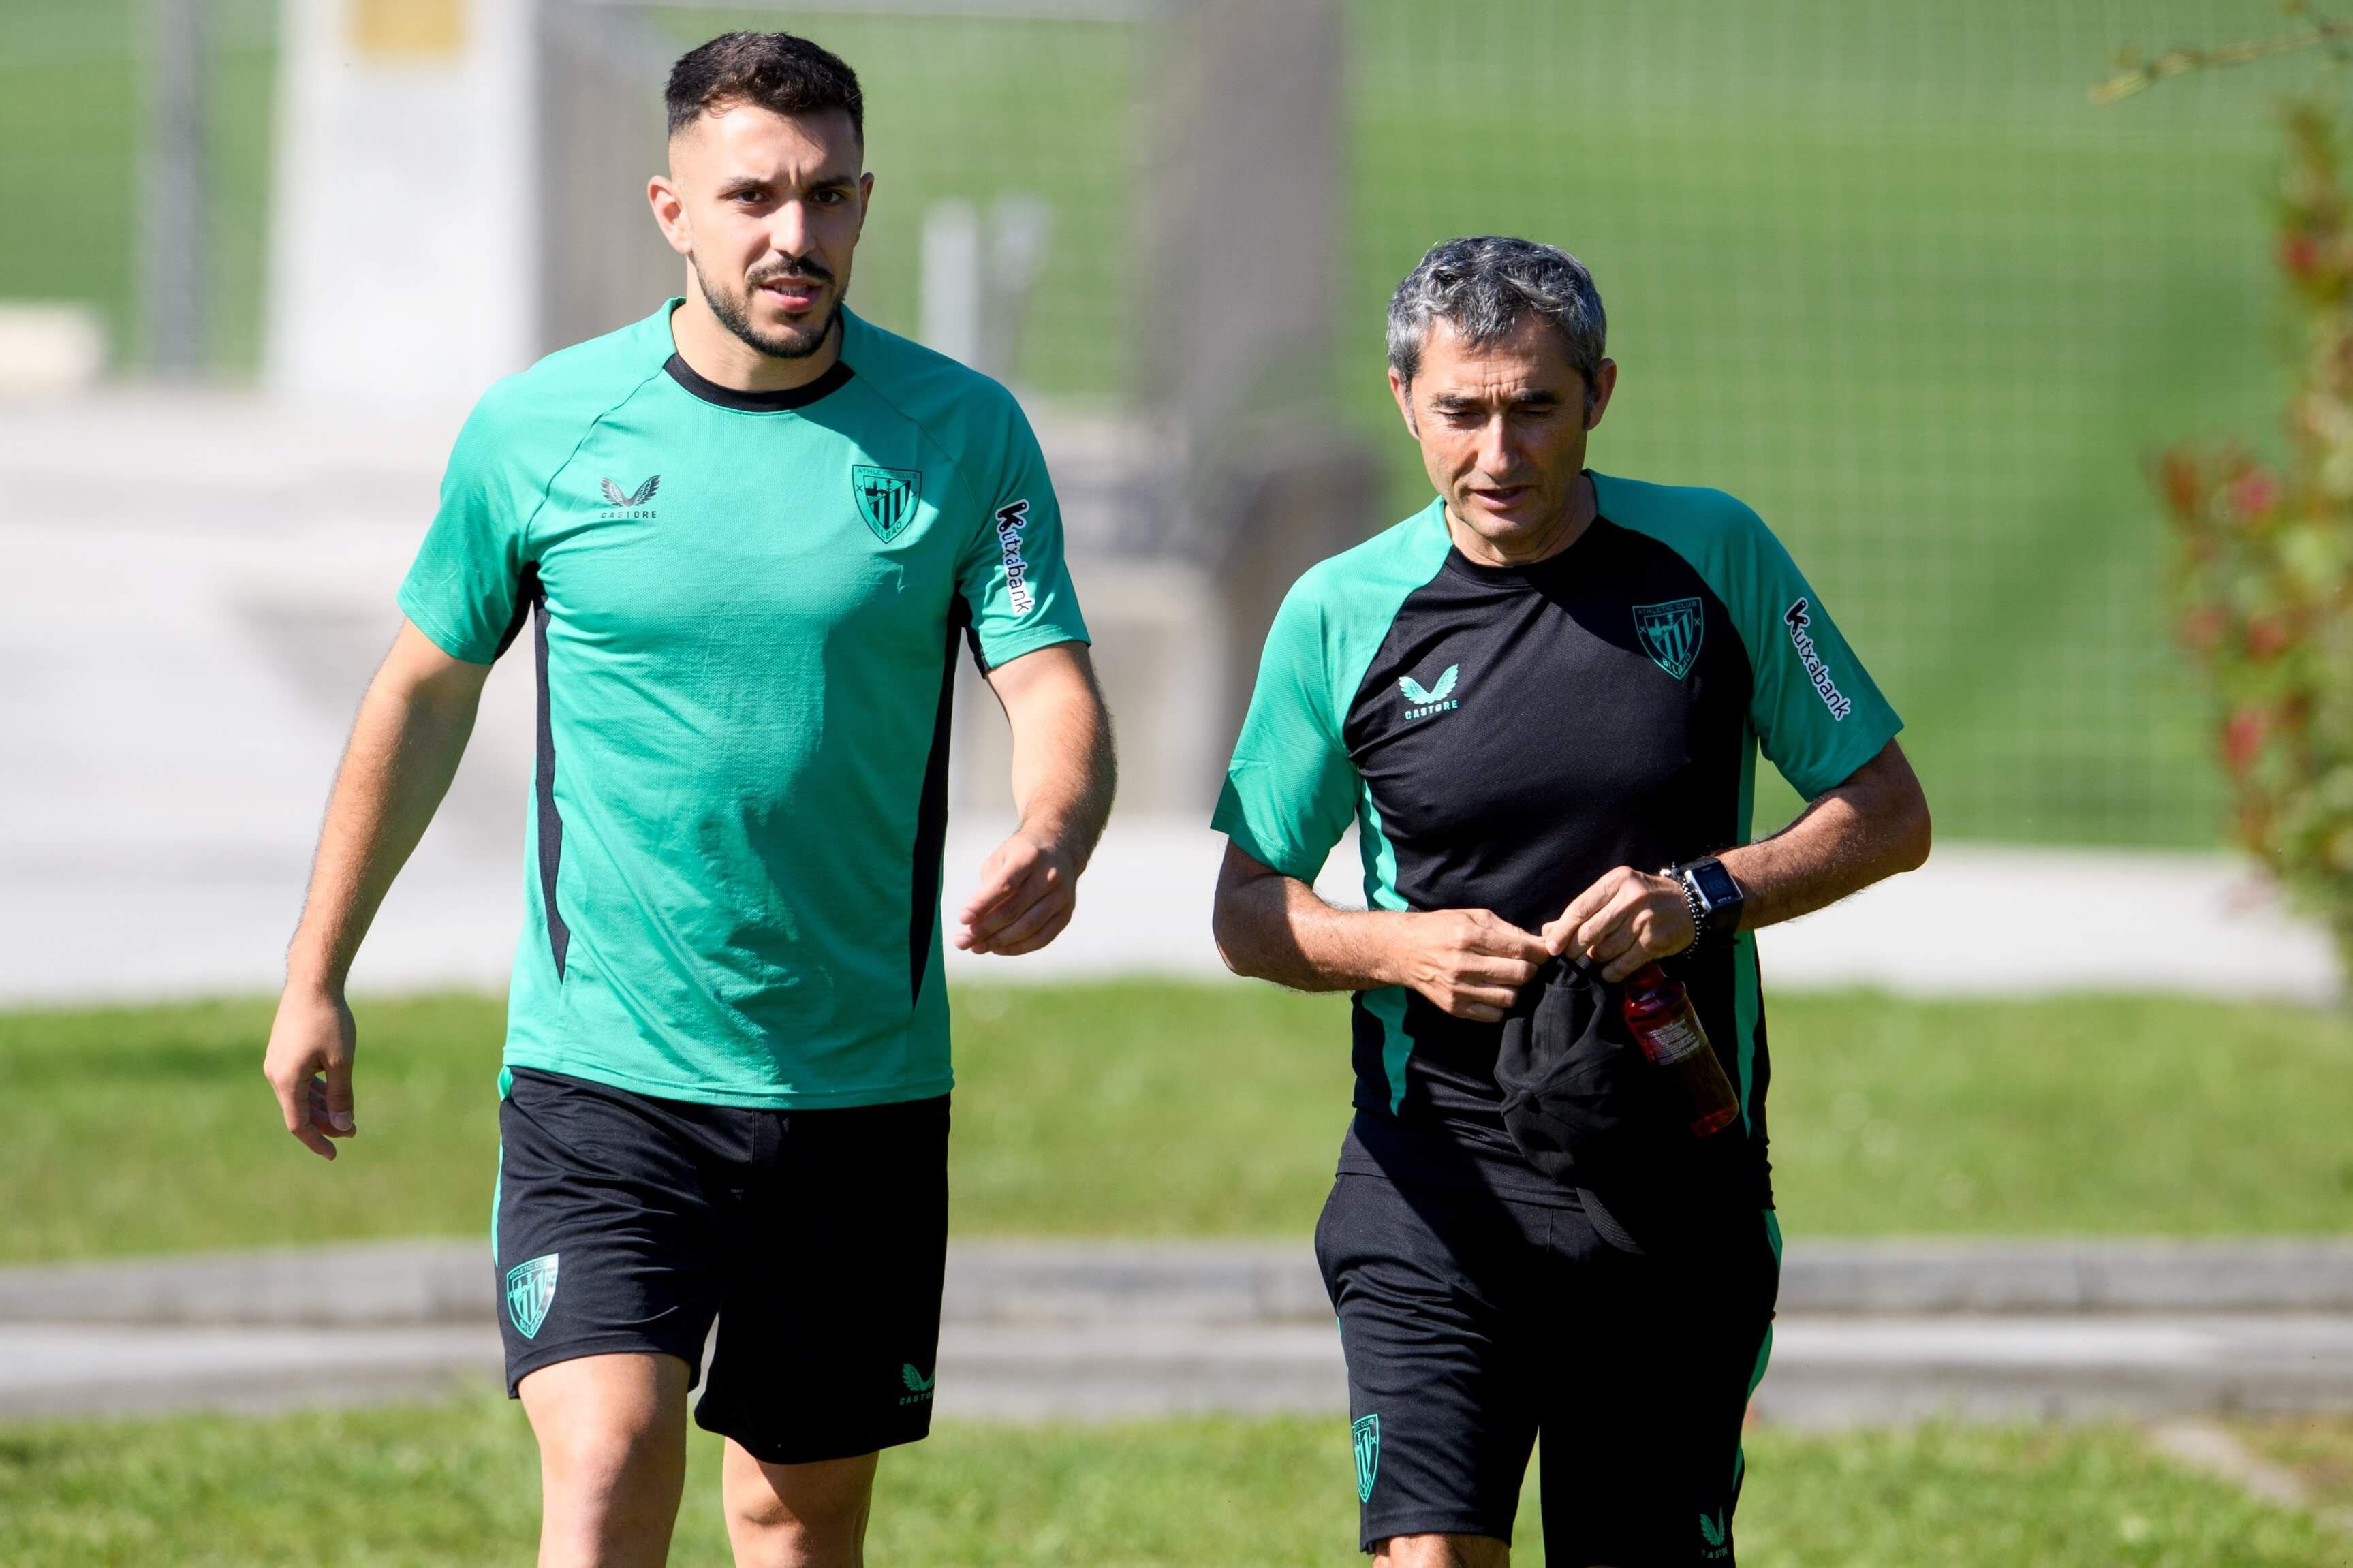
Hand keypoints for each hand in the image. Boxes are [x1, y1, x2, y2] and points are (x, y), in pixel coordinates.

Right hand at [263, 984, 357, 1159]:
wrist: (312, 982)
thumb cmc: (329, 1020)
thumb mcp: (341, 1061)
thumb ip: (341, 1095)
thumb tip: (343, 1125)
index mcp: (287, 1080)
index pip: (298, 1124)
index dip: (317, 1141)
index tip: (334, 1155)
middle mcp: (276, 1074)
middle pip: (300, 1111)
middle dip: (326, 1124)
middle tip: (354, 1131)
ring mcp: (278, 1062)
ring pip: (300, 1095)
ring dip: (323, 1108)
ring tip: (349, 1117)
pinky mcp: (283, 1052)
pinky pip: (298, 1080)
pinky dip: (316, 1090)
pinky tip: (334, 1094)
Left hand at [955, 830, 1077, 955]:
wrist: (1059, 848)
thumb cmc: (1021, 855)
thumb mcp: (1001, 860)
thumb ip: (988, 889)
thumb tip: (974, 924)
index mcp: (1029, 857)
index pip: (1004, 885)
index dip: (982, 904)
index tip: (962, 919)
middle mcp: (1050, 876)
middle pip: (1014, 910)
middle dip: (985, 929)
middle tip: (962, 941)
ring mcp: (1062, 896)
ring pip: (1029, 927)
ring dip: (999, 942)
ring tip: (976, 947)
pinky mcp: (1067, 913)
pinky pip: (1042, 938)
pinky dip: (1018, 947)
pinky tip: (999, 948)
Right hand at [1391, 909, 1548, 1021]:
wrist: (1402, 950)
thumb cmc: (1440, 928)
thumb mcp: (1472, 917)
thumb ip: (1507, 930)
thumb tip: (1541, 944)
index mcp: (1468, 936)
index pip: (1520, 949)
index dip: (1540, 952)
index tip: (1544, 952)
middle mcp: (1463, 964)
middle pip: (1520, 974)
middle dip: (1530, 969)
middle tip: (1525, 964)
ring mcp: (1458, 989)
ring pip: (1510, 997)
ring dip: (1515, 988)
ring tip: (1507, 978)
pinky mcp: (1454, 1007)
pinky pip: (1493, 1015)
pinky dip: (1500, 1005)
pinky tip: (1493, 991)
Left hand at [1542, 866, 1693, 981]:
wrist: (1690, 903)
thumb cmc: (1645, 898)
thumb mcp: (1616, 893)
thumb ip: (1584, 910)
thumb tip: (1548, 931)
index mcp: (1616, 882)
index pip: (1579, 908)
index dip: (1562, 931)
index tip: (1551, 947)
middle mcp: (1630, 898)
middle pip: (1589, 931)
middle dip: (1575, 948)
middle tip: (1571, 956)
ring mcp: (1643, 920)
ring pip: (1605, 949)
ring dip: (1595, 959)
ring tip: (1596, 958)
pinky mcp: (1654, 941)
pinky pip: (1623, 964)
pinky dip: (1611, 972)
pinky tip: (1608, 972)